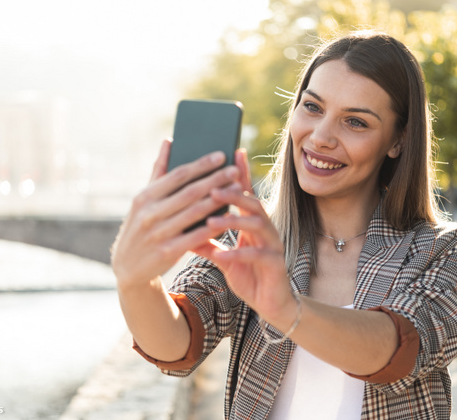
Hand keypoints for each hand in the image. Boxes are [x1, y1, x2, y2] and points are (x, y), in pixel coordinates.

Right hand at [111, 139, 239, 289]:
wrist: (127, 266)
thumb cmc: (140, 226)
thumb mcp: (143, 200)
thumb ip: (158, 171)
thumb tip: (169, 140)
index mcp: (144, 197)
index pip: (177, 175)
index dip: (201, 165)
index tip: (221, 155)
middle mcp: (150, 213)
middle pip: (189, 192)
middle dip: (215, 179)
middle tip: (235, 170)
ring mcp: (159, 233)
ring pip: (195, 213)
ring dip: (219, 200)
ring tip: (237, 189)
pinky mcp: (168, 252)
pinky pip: (197, 236)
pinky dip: (214, 226)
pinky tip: (229, 218)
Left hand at [193, 150, 294, 323]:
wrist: (270, 304)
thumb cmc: (247, 275)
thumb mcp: (222, 257)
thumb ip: (205, 241)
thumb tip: (181, 228)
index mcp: (252, 223)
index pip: (246, 193)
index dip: (241, 174)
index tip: (231, 153)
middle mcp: (266, 229)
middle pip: (252, 203)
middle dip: (234, 193)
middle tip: (212, 188)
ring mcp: (273, 245)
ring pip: (257, 224)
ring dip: (234, 221)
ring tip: (212, 220)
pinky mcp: (275, 264)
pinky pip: (257, 255)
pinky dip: (237, 254)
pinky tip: (221, 255)